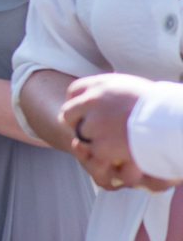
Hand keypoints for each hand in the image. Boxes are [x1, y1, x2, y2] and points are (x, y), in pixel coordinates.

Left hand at [62, 73, 174, 190]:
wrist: (171, 121)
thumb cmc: (159, 104)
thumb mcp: (132, 87)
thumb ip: (113, 92)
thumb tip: (106, 95)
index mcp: (100, 85)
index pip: (74, 91)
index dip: (77, 102)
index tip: (82, 111)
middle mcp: (91, 102)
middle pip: (68, 114)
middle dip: (76, 123)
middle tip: (89, 130)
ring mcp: (93, 124)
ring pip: (80, 135)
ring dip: (92, 140)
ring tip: (113, 142)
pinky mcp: (99, 145)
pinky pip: (94, 152)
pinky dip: (106, 155)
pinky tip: (121, 153)